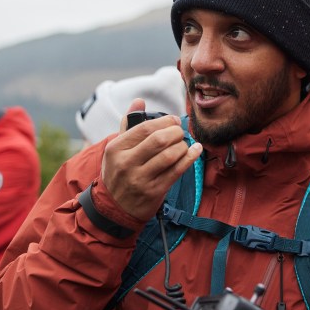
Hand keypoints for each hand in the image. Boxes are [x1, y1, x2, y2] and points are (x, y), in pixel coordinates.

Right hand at [101, 99, 201, 219]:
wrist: (113, 209)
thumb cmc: (118, 173)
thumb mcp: (116, 149)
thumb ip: (128, 124)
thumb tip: (139, 100)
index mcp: (116, 148)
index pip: (145, 128)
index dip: (165, 121)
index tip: (174, 121)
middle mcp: (126, 163)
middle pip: (159, 140)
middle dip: (176, 132)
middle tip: (180, 132)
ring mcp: (140, 179)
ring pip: (170, 155)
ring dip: (183, 146)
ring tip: (184, 144)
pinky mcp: (154, 191)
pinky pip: (177, 171)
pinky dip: (190, 158)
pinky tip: (195, 151)